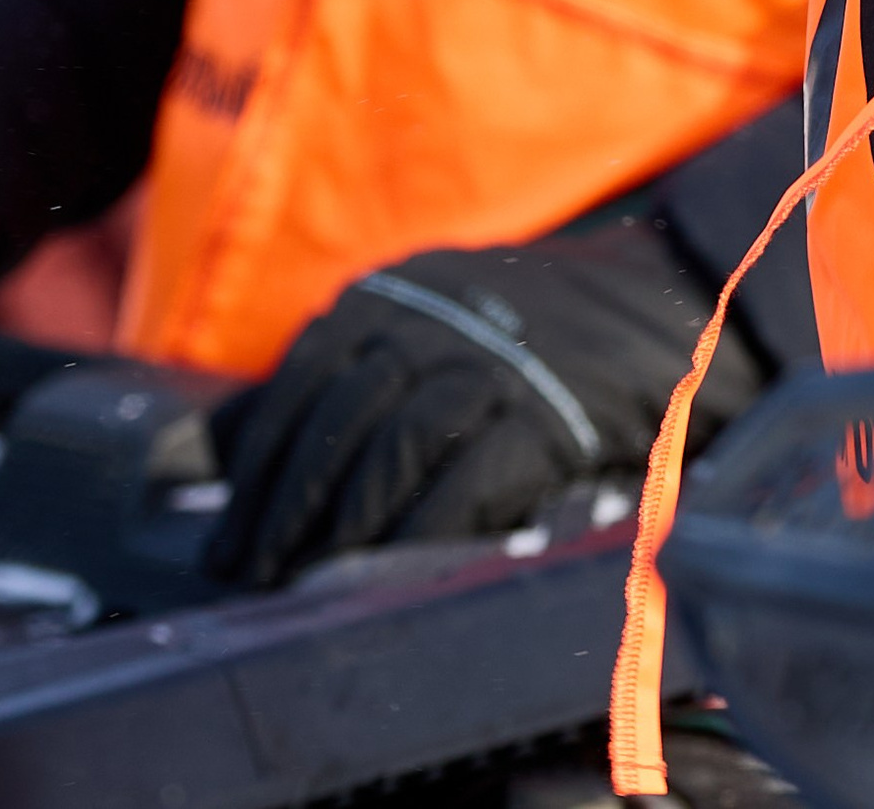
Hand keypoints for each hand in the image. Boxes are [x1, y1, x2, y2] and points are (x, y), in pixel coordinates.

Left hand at [206, 217, 758, 587]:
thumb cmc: (528, 327)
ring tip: (314, 583)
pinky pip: (467, 480)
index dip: (257, 465)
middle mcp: (440, 315)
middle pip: (339, 418)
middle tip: (257, 577)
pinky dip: (424, 531)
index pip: (303, 376)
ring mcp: (495, 359)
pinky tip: (399, 568)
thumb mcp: (421, 315)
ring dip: (345, 527)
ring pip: (394, 449)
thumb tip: (206, 445)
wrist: (667, 301)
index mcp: (399, 291)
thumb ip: (326, 372)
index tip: (229, 537)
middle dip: (287, 508)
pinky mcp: (546, 411)